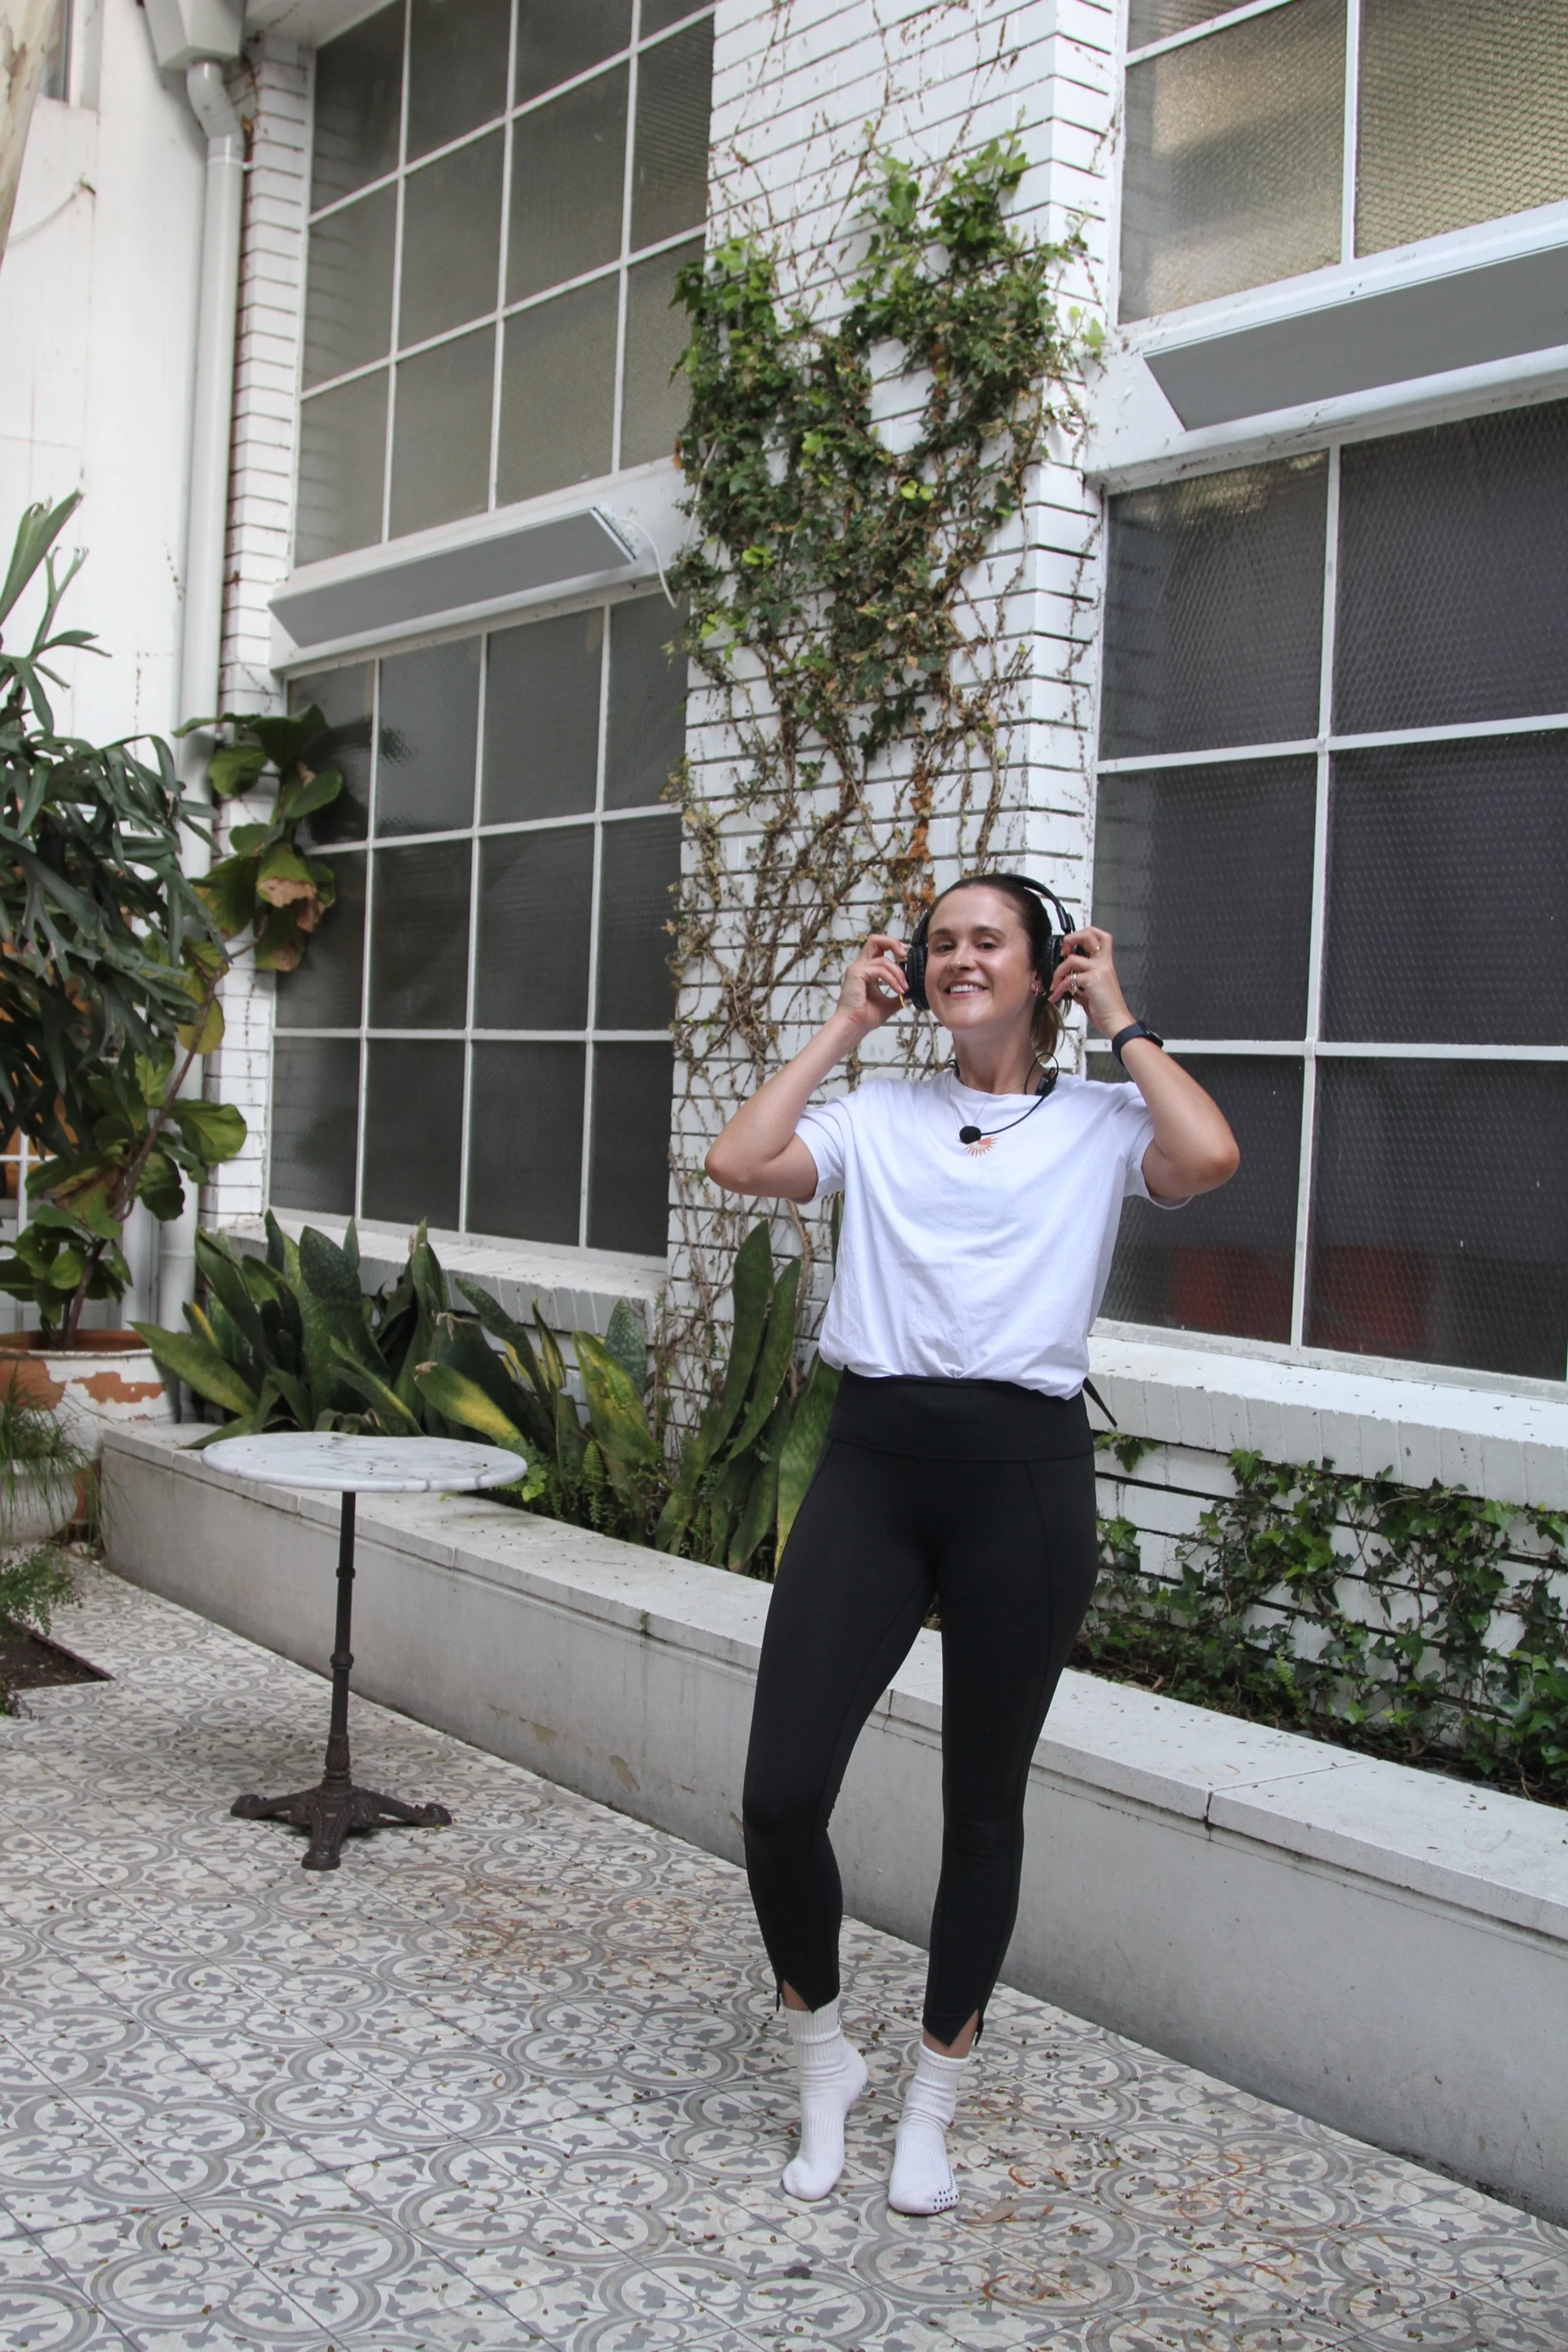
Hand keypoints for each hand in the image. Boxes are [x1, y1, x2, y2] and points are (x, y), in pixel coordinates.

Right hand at [836, 933, 908, 1033]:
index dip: (893, 946)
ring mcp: (857, 969)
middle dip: (893, 944)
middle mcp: (860, 966)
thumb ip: (899, 995)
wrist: (854, 1026)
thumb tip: (913, 992)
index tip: (906, 957)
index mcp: (867, 970)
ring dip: (898, 973)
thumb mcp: (890, 1004)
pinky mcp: (856, 974)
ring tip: (904, 988)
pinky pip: (880, 970)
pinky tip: (898, 990)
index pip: (879, 947)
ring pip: (882, 958)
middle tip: (905, 956)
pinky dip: (892, 979)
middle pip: (875, 940)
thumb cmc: (866, 1017)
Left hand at [1048, 925, 1133, 1039]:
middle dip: (1070, 939)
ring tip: (1053, 985)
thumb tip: (1066, 983)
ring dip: (1057, 972)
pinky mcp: (1093, 980)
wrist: (1115, 1021)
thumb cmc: (1106, 1009)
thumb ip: (1082, 983)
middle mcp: (1104, 963)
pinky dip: (1058, 988)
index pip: (1101, 937)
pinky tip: (1056, 996)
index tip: (1071, 947)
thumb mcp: (1093, 991)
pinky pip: (1069, 979)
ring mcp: (1099, 969)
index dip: (1085, 934)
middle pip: (1089, 934)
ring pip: (1072, 959)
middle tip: (1062, 953)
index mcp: (1106, 963)